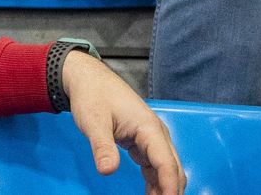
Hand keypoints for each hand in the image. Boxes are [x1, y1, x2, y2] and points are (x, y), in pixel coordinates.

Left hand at [62, 51, 185, 194]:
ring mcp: (150, 136)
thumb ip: (102, 146)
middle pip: (173, 167)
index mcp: (149, 127)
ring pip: (166, 167)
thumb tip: (107, 170)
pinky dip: (156, 180)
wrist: (87, 78)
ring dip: (164, 187)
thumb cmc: (92, 95)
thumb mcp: (93, 121)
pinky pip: (155, 164)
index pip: (167, 163)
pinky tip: (151, 193)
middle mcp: (155, 133)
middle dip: (171, 189)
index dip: (169, 187)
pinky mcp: (142, 140)